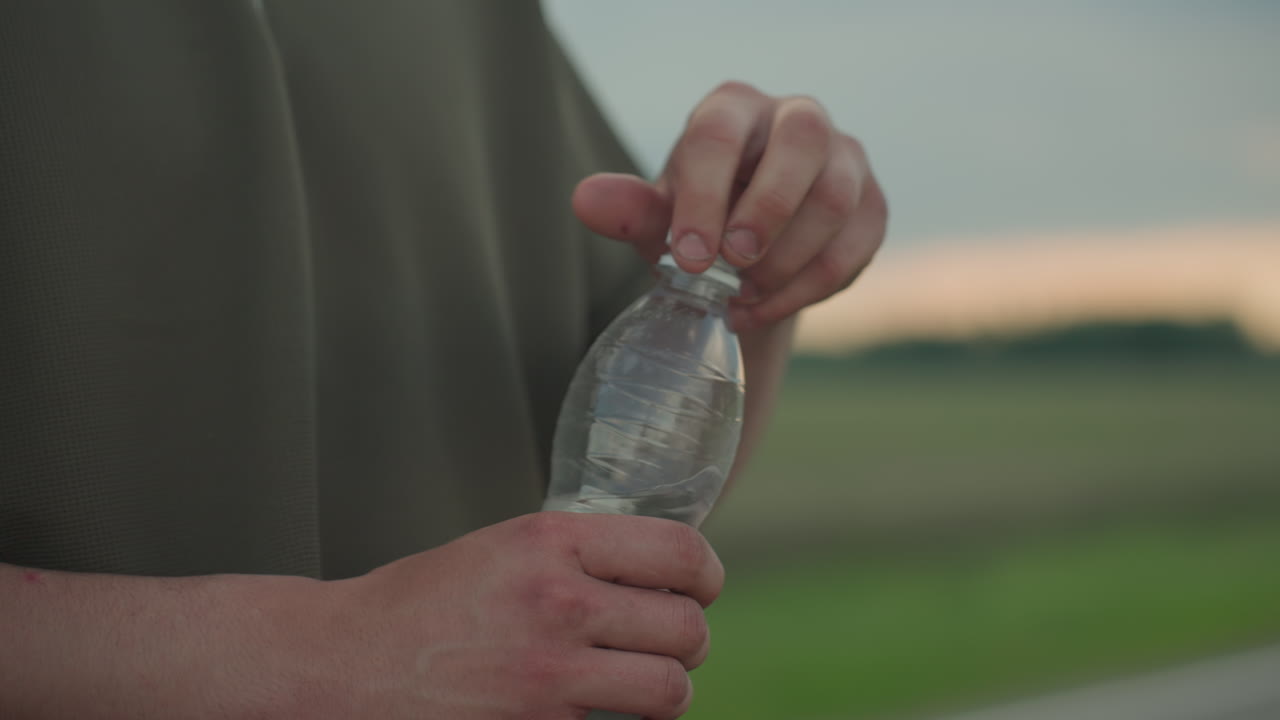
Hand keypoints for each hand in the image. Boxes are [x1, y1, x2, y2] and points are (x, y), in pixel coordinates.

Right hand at [307, 512, 721, 718]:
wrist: (347, 662)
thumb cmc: (422, 601)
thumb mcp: (503, 547)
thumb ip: (578, 555)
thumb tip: (653, 571)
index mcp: (552, 541)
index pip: (679, 552)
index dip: (705, 574)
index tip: (699, 586)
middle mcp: (559, 603)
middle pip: (687, 628)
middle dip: (688, 638)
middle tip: (668, 640)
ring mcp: (551, 675)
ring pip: (669, 689)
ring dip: (666, 688)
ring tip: (643, 681)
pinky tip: (598, 709)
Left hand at [574, 81, 887, 331]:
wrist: (747, 253)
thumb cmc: (698, 221)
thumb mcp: (660, 219)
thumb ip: (628, 210)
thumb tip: (585, 200)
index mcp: (734, 109)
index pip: (721, 134)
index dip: (704, 196)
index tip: (687, 258)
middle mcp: (797, 119)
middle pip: (801, 144)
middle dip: (766, 212)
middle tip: (732, 267)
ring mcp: (845, 159)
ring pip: (836, 199)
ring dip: (787, 260)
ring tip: (742, 298)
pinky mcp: (872, 207)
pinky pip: (854, 247)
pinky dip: (808, 288)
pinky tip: (763, 309)